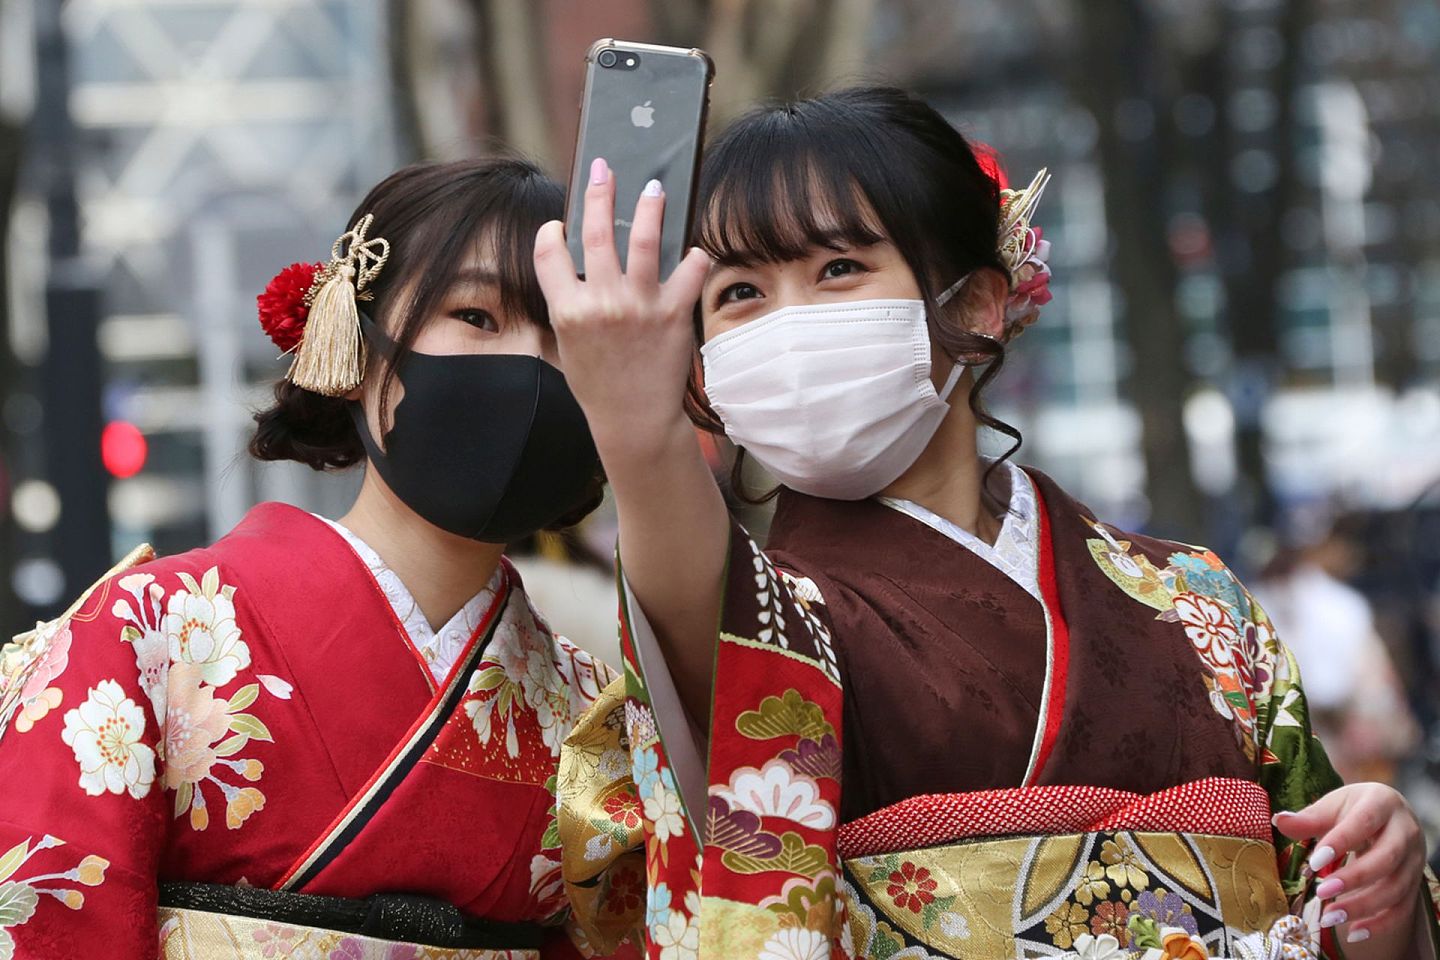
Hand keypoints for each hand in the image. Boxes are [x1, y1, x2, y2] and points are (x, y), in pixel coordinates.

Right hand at [533, 157, 710, 454]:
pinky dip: (694, 257)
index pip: (549, 251)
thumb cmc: (599, 383)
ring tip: (654, 188)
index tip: (559, 222)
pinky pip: (688, 272)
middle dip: (598, 192)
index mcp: (566, 310)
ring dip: (649, 208)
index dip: (552, 231)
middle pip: (595, 233)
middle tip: (604, 168)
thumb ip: (572, 302)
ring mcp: (638, 307)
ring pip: (643, 240)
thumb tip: (584, 262)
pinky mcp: (673, 314)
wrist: (634, 421)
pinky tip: (695, 249)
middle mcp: (600, 303)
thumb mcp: (569, 343)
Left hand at [1273, 783, 1425, 943]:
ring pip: (1396, 887)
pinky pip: (1403, 908)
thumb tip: (1278, 820)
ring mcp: (1414, 859)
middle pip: (1386, 859)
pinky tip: (1353, 932)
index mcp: (1382, 803)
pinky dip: (1380, 924)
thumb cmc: (1355, 809)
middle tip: (1321, 892)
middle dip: (1354, 878)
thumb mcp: (1333, 806)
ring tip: (1329, 917)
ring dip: (1363, 906)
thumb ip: (1308, 818)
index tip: (1314, 862)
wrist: (1390, 814)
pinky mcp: (1415, 883)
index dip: (1341, 842)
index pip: (1364, 822)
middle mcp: (1405, 831)